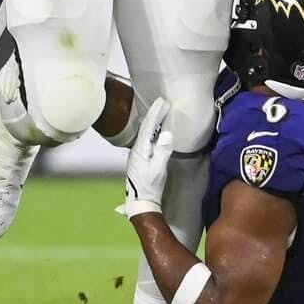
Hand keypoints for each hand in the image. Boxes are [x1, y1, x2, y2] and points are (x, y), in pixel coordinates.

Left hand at [120, 98, 171, 218]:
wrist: (140, 202)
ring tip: (160, 111)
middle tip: (162, 102)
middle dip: (153, 113)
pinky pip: (146, 138)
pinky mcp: (140, 158)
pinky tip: (156, 130)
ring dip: (152, 121)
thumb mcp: (159, 169)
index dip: (155, 113)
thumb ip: (163, 151)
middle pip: (145, 126)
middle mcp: (136, 149)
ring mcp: (137, 153)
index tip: (162, 102)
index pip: (148, 126)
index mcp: (140, 150)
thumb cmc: (150, 186)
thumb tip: (167, 133)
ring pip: (145, 132)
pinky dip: (152, 129)